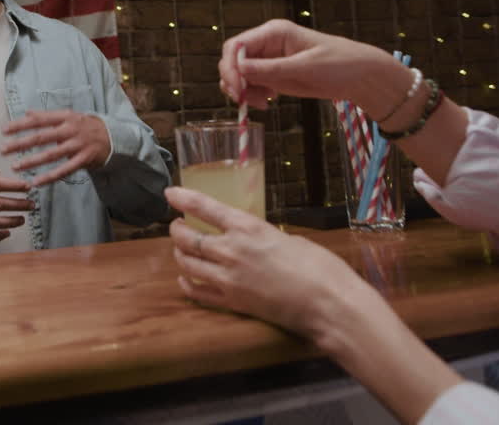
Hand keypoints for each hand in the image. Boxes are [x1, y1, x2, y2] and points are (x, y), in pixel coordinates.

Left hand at [0, 109, 110, 186]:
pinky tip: (36, 182)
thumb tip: (27, 112)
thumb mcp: (68, 116)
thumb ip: (47, 116)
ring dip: (31, 161)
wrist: (114, 136)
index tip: (3, 130)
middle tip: (2, 150)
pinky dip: (50, 177)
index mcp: (64, 117)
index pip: (38, 120)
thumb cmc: (85, 126)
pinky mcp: (84, 159)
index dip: (20, 124)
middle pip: (41, 137)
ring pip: (51, 154)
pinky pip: (64, 170)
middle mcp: (70, 129)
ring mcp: (78, 145)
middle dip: (20, 144)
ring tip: (15, 167)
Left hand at [165, 187, 365, 340]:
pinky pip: (197, 292)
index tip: (170, 194)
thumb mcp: (288, 238)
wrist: (329, 304)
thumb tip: (252, 239)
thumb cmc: (320, 266)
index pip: (204, 207)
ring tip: (181, 250)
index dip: (183, 198)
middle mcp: (231, 250)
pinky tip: (185, 279)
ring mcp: (228, 278)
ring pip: (186, 263)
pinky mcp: (232, 303)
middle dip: (177, 230)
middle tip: (177, 226)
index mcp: (248, 228)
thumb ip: (262, 237)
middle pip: (187, 237)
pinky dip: (186, 284)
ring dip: (180, 254)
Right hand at [219, 19, 391, 109]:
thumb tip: (239, 69)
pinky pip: (251, 85)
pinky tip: (267, 103)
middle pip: (233, 60)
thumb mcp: (305, 67)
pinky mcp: (274, 76)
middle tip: (243, 101)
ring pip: (239, 75)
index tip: (237, 89)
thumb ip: (271, 69)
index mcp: (274, 33)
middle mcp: (267, 44)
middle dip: (233, 81)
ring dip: (242, 91)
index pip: (237, 46)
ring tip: (261, 104)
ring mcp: (269, 60)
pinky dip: (252, 95)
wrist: (361, 77)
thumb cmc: (339, 64)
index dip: (230, 66)